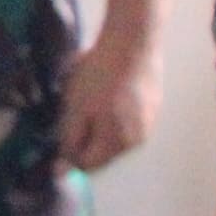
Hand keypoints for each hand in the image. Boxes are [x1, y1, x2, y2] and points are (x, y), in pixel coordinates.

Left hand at [58, 27, 161, 171]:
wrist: (133, 43)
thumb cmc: (99, 76)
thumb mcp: (76, 108)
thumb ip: (70, 141)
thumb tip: (61, 172)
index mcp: (117, 144)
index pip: (87, 164)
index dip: (70, 150)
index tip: (63, 127)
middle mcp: (137, 141)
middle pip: (103, 151)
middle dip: (87, 135)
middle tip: (79, 106)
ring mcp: (149, 124)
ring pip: (115, 135)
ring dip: (101, 123)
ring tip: (96, 95)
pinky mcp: (154, 107)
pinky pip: (128, 119)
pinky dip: (116, 111)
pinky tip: (111, 88)